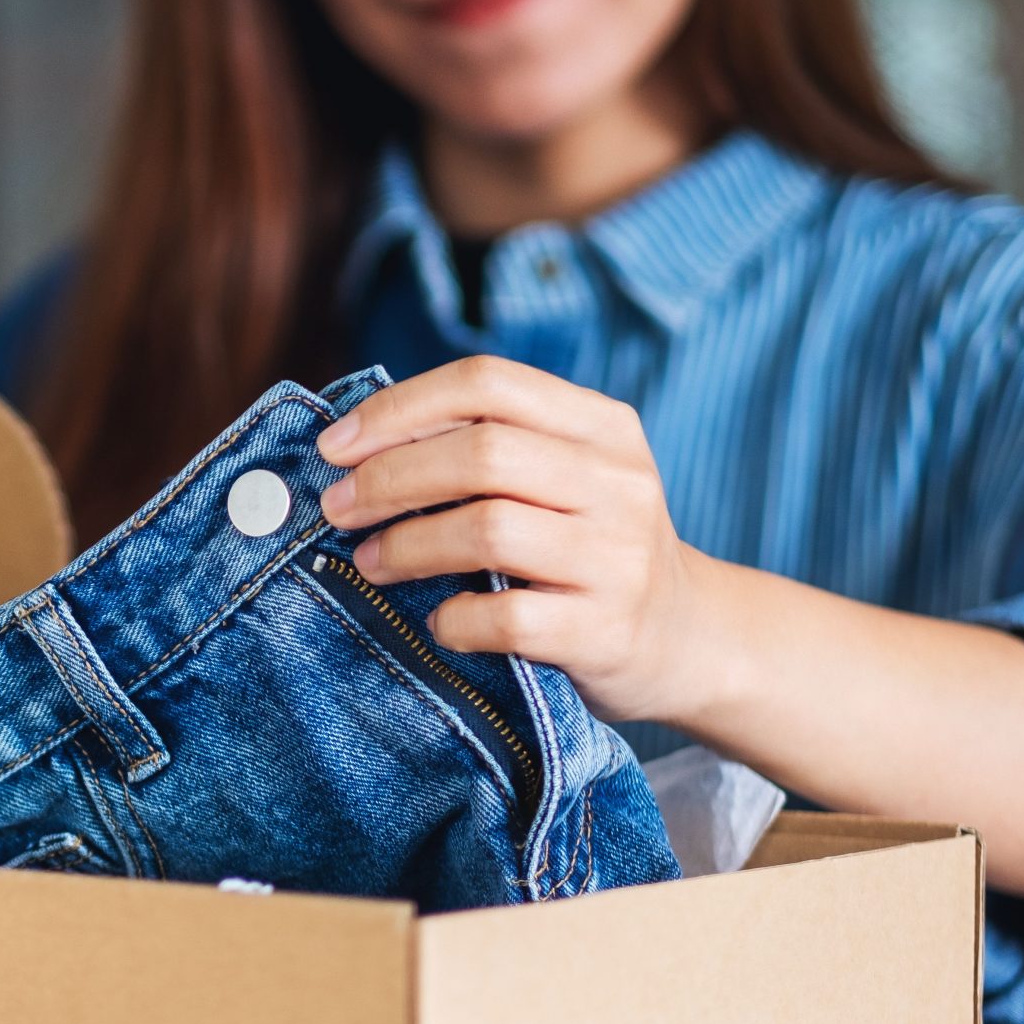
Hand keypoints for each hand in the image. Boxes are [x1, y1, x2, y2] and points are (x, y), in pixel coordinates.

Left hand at [315, 355, 725, 721]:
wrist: (687, 640)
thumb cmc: (589, 551)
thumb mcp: (565, 480)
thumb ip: (486, 450)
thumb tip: (355, 447)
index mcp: (602, 426)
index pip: (487, 383)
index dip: (398, 409)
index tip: (336, 446)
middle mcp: (619, 482)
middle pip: (481, 454)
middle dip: (389, 478)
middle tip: (337, 507)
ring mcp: (618, 558)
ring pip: (488, 529)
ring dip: (407, 545)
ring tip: (369, 561)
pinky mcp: (606, 631)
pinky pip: (504, 617)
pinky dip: (452, 619)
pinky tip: (438, 622)